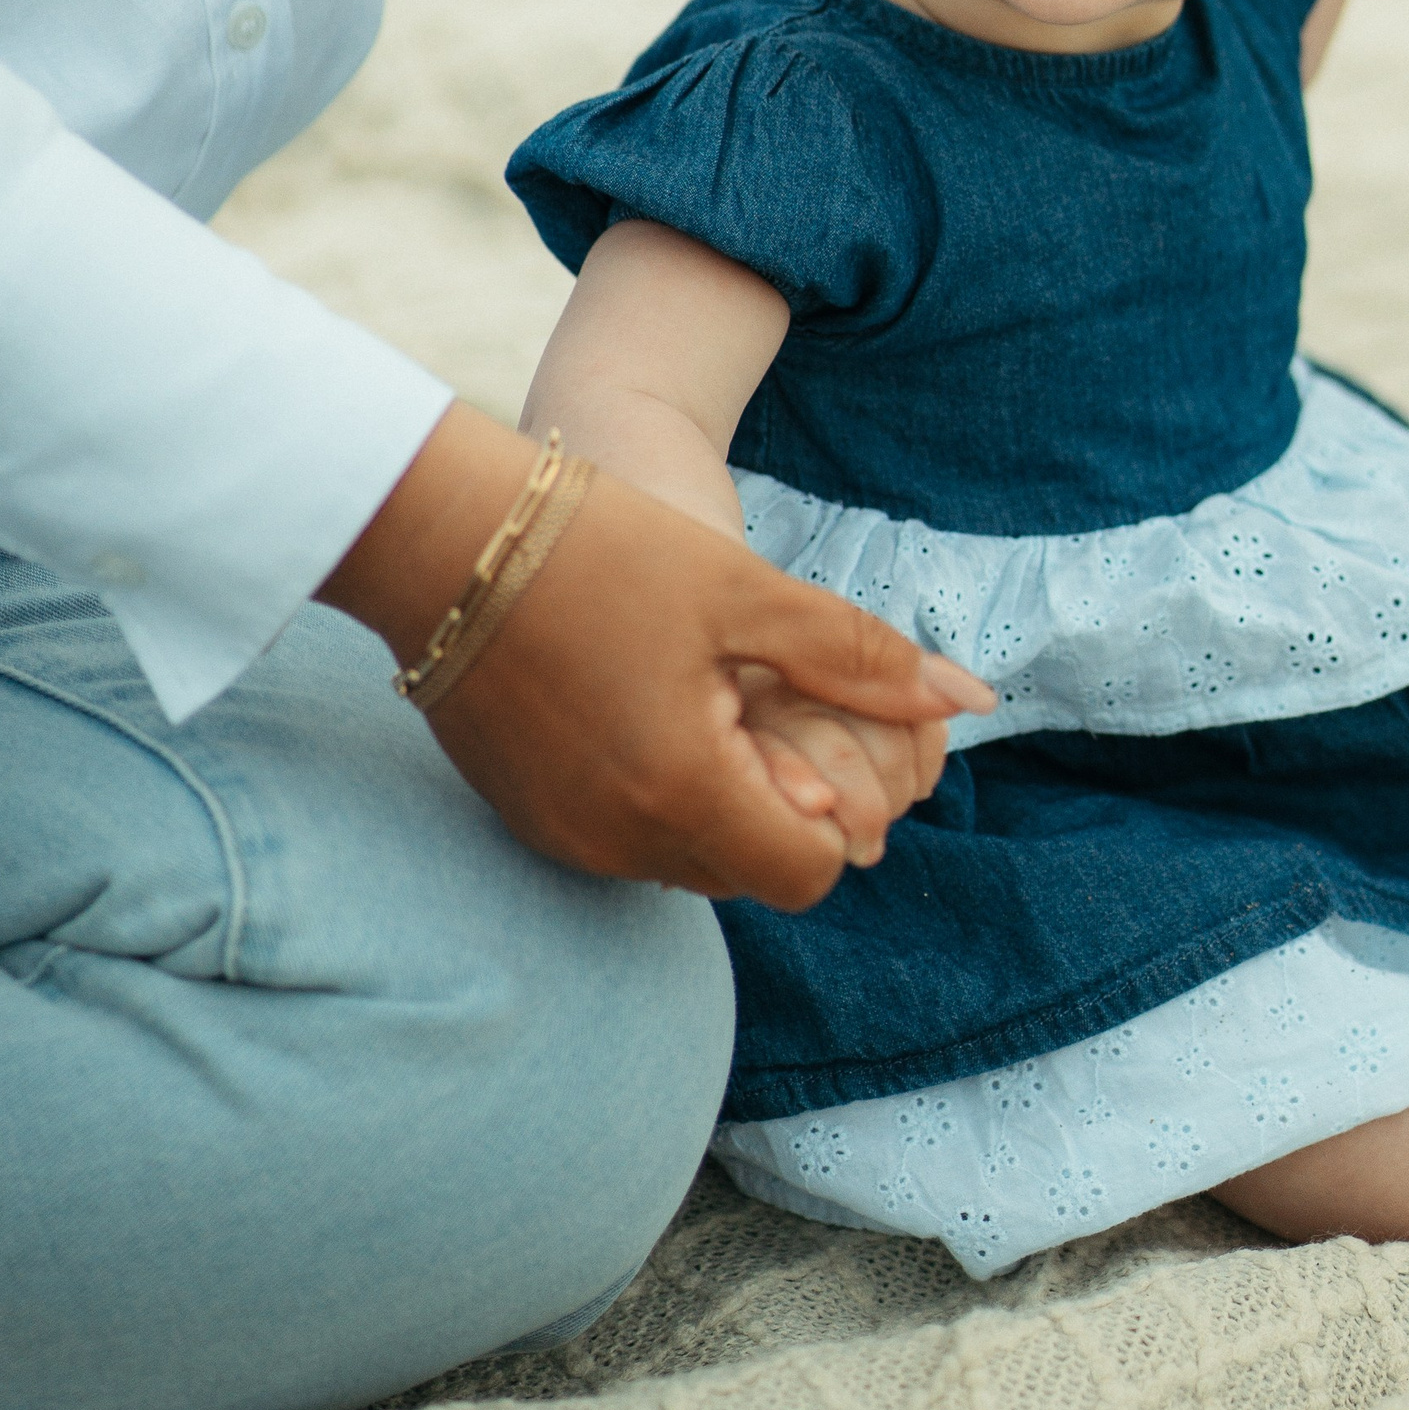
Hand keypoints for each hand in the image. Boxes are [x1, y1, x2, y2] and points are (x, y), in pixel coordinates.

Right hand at [324, 404, 988, 907]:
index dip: (838, 808)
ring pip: (688, 856)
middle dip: (782, 804)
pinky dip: (656, 791)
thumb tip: (968, 702)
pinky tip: (642, 703)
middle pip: (751, 871)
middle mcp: (620, 841)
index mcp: (685, 792)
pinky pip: (624, 837)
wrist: (440, 535)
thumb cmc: (599, 548)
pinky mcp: (527, 816)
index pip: (809, 874)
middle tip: (762, 698)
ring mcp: (565, 836)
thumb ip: (860, 658)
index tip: (812, 724)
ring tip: (700, 691)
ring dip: (719, 798)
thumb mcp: (745, 593)